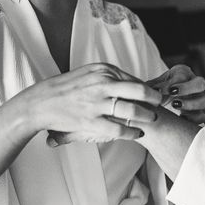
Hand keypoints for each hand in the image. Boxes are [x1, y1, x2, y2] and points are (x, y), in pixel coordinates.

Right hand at [26, 63, 160, 145]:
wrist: (41, 102)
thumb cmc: (66, 88)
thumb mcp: (89, 73)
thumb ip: (109, 76)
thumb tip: (130, 81)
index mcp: (103, 70)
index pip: (133, 79)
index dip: (148, 88)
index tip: (159, 93)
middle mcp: (102, 83)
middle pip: (138, 90)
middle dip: (155, 99)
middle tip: (163, 104)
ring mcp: (96, 102)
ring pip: (131, 110)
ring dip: (146, 115)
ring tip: (153, 119)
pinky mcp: (90, 121)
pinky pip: (118, 128)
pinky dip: (131, 132)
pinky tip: (137, 134)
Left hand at [147, 65, 204, 123]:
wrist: (158, 105)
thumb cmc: (156, 91)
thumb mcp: (153, 86)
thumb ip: (152, 88)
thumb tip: (148, 91)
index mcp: (182, 73)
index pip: (183, 75)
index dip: (171, 83)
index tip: (160, 90)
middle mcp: (194, 85)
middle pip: (200, 84)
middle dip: (186, 88)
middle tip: (172, 94)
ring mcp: (198, 100)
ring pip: (204, 101)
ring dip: (190, 104)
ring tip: (175, 107)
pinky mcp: (198, 114)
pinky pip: (201, 117)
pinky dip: (192, 119)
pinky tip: (179, 119)